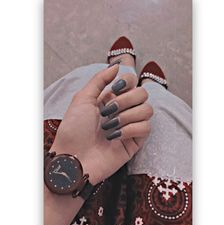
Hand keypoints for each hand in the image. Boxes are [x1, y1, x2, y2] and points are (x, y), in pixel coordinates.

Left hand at [50, 64, 152, 184]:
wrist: (73, 157)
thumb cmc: (74, 128)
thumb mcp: (82, 98)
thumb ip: (100, 80)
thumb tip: (116, 66)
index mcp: (112, 99)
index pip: (133, 82)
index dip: (128, 82)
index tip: (115, 88)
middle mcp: (123, 110)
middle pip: (143, 94)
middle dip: (126, 100)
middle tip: (108, 111)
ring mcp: (130, 126)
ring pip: (148, 110)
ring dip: (127, 116)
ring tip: (110, 126)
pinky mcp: (135, 142)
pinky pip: (146, 128)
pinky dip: (130, 129)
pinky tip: (116, 136)